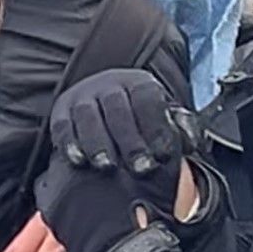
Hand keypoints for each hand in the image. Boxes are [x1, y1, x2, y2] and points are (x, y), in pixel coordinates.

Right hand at [50, 70, 193, 215]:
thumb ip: (181, 127)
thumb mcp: (163, 115)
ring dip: (98, 143)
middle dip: (130, 140)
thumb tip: (190, 142)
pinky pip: (63, 125)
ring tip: (107, 167)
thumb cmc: (139, 117)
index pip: (147, 99)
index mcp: (138, 82)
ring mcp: (83, 96)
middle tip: (141, 168)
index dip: (156, 127)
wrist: (102, 102)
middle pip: (117, 108)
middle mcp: (108, 85)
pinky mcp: (61, 111)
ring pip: (88, 115)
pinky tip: (79, 161)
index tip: (163, 155)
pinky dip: (69, 143)